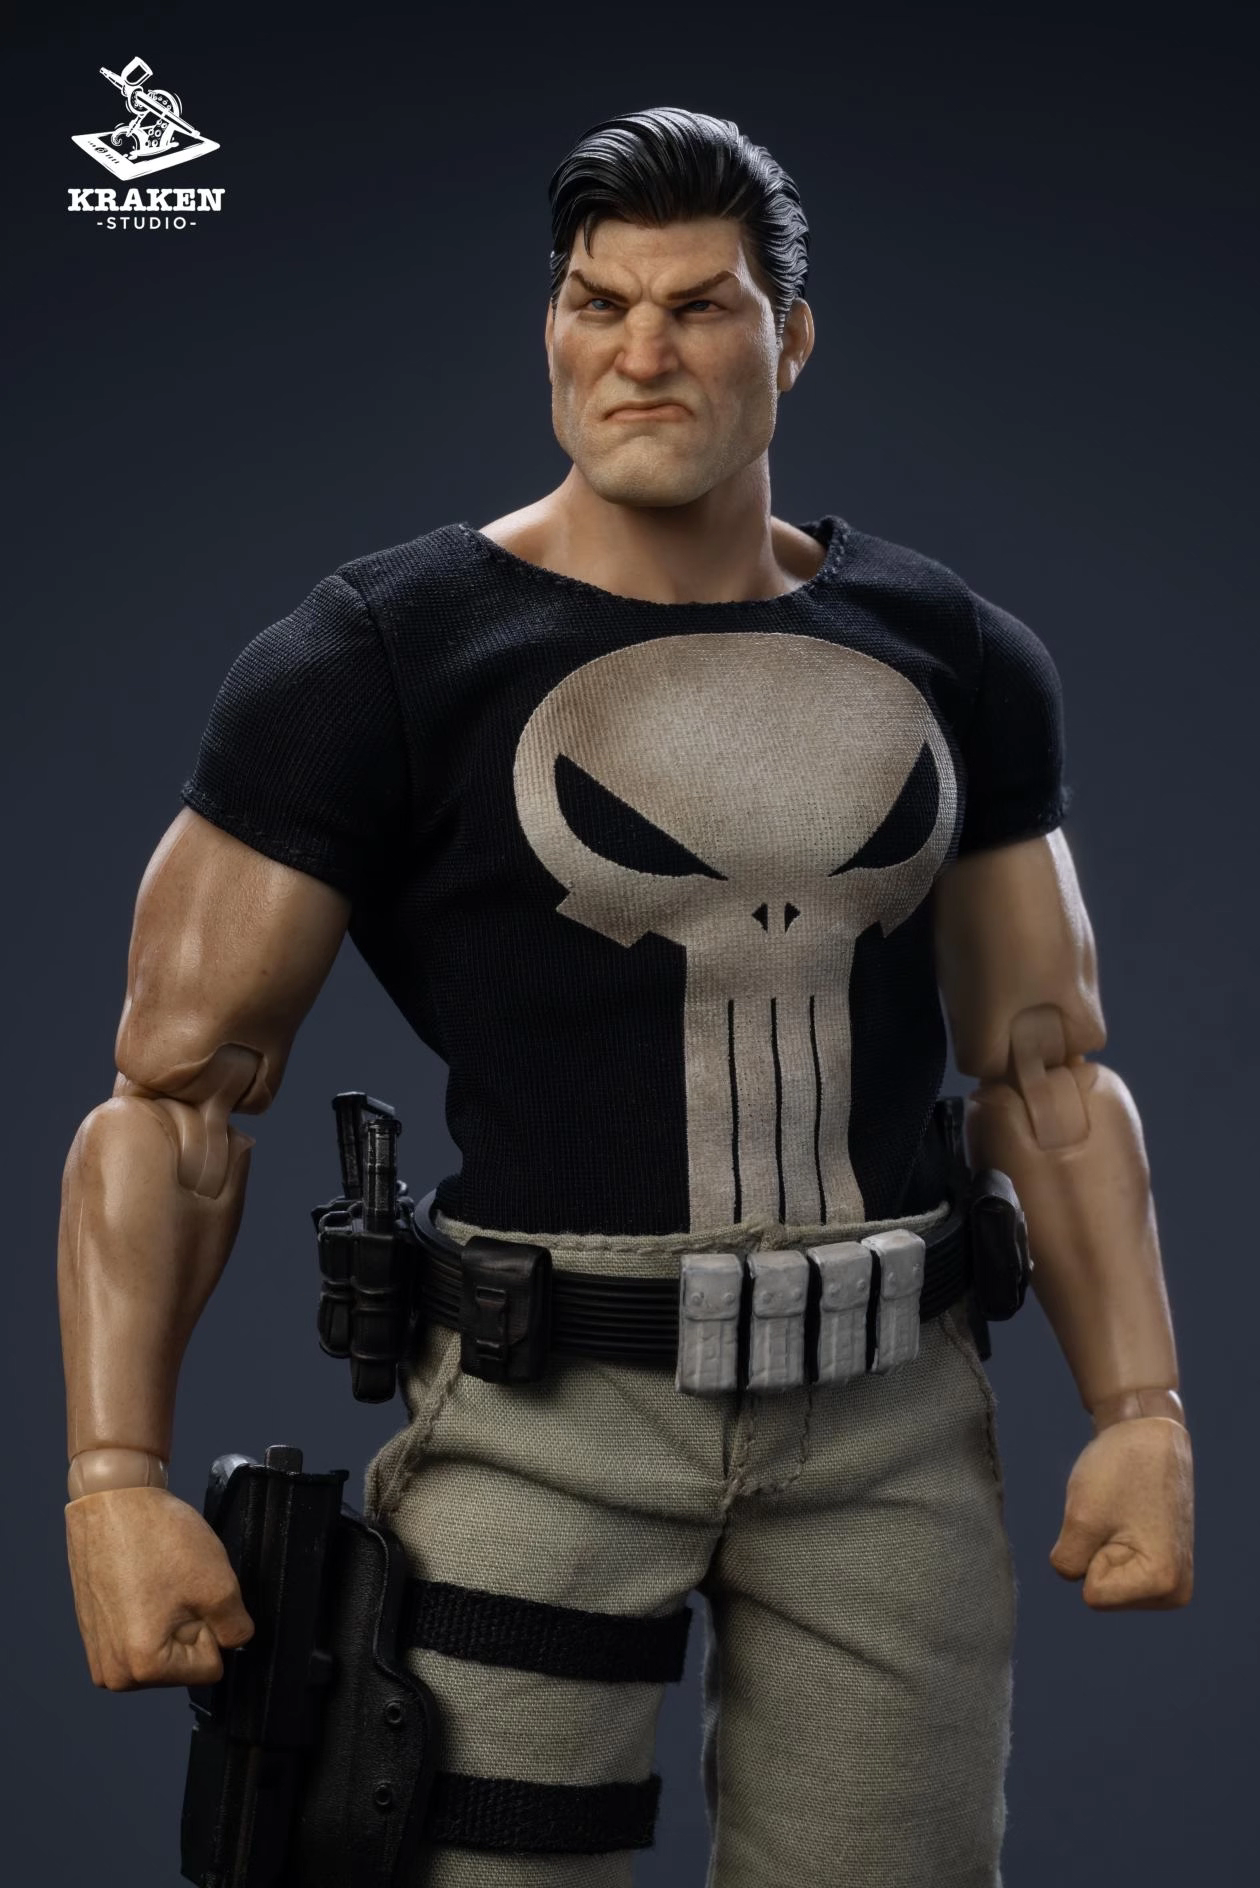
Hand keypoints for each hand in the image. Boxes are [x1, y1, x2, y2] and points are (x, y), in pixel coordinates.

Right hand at [65, 1484, 253, 1688]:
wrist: (114, 1499)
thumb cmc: (156, 1536)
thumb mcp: (218, 1584)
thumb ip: (236, 1628)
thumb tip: (236, 1643)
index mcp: (141, 1667)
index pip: (209, 1668)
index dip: (211, 1628)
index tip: (192, 1596)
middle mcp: (112, 1672)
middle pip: (182, 1665)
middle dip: (189, 1626)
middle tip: (175, 1587)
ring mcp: (99, 1654)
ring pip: (162, 1651)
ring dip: (170, 1619)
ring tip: (159, 1584)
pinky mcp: (93, 1634)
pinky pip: (138, 1636)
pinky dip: (148, 1613)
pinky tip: (143, 1584)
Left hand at [1049, 1417, 1193, 1608]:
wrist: (1149, 1432)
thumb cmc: (1119, 1470)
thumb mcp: (1080, 1518)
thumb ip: (1068, 1563)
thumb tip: (1071, 1578)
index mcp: (1163, 1583)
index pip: (1092, 1595)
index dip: (1090, 1551)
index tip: (1115, 1518)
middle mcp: (1174, 1592)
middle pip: (1101, 1593)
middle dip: (1096, 1552)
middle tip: (1118, 1515)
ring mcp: (1172, 1581)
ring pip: (1105, 1581)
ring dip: (1102, 1546)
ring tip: (1124, 1514)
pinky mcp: (1163, 1567)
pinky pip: (1114, 1569)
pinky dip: (1109, 1544)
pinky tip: (1129, 1518)